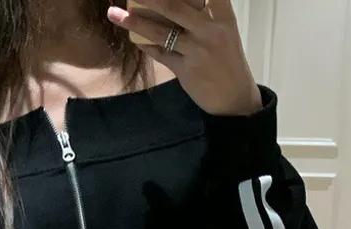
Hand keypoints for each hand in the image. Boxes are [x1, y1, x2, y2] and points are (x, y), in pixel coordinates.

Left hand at [107, 0, 261, 116]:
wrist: (235, 98)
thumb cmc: (227, 60)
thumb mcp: (224, 31)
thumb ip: (204, 15)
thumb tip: (169, 5)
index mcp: (223, 15)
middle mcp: (210, 29)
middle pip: (173, 5)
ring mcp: (197, 50)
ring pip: (160, 31)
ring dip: (135, 21)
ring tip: (115, 13)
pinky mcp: (186, 70)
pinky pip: (160, 54)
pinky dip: (145, 45)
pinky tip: (133, 38)